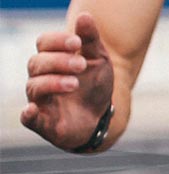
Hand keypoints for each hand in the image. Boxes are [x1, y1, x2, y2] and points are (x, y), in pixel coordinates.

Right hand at [21, 13, 114, 151]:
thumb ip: (91, 40)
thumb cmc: (94, 85)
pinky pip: (28, 118)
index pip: (44, 43)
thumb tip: (85, 16)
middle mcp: (40, 77)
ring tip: (74, 84)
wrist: (101, 117)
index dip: (58, 41)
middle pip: (38, 63)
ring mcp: (40, 99)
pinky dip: (28, 114)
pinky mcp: (43, 122)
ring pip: (35, 87)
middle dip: (59, 62)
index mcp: (52, 59)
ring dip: (53, 83)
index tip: (77, 42)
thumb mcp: (98, 60)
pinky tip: (32, 109)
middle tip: (81, 65)